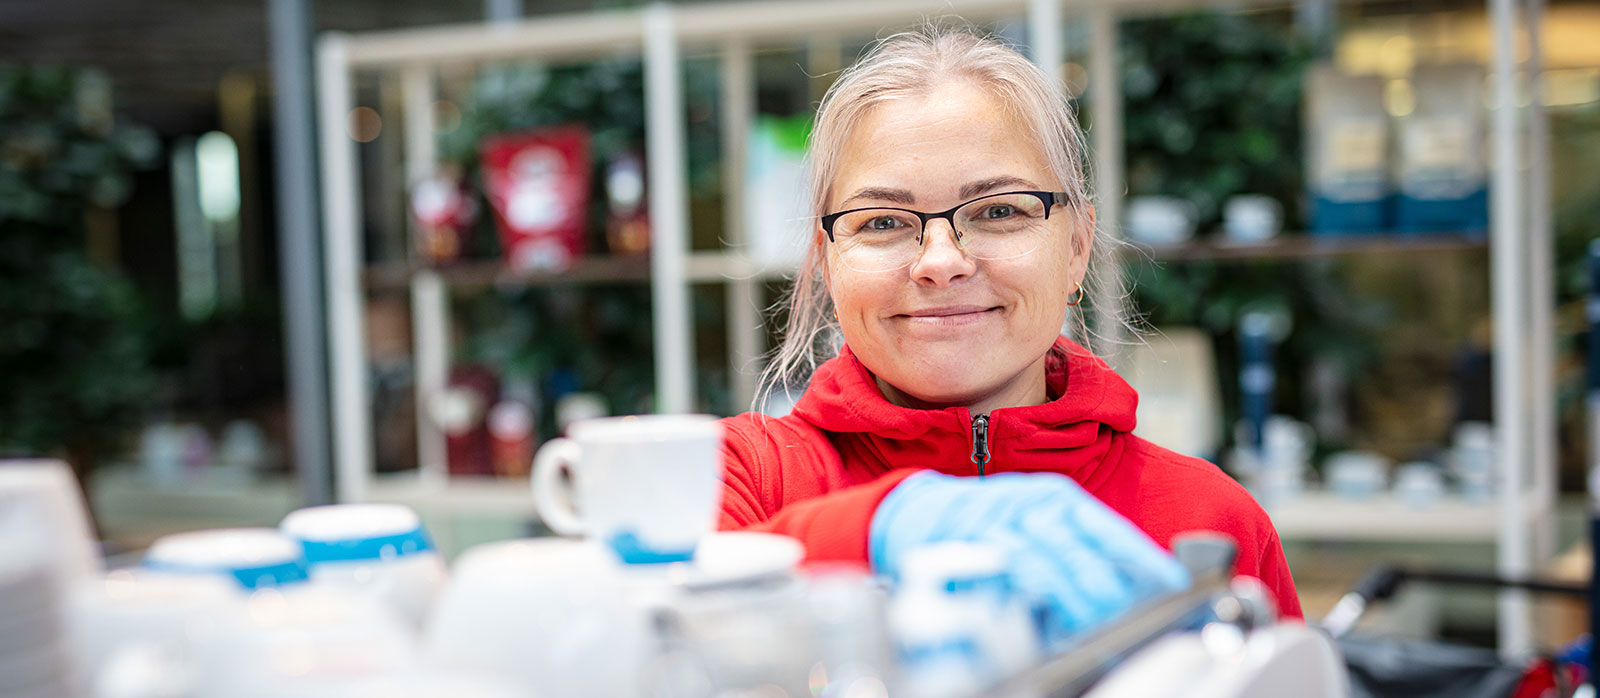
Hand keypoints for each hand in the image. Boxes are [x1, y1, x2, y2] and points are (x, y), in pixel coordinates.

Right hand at [869, 471, 1190, 643]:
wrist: (922, 512)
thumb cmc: (992, 523)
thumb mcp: (1041, 523)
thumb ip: (1080, 551)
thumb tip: (1127, 588)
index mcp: (1059, 499)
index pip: (1109, 529)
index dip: (1142, 558)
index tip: (1172, 583)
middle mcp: (1032, 506)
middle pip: (1078, 550)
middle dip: (1104, 587)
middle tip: (1124, 614)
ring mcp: (1000, 525)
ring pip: (1042, 564)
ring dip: (1067, 599)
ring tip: (1088, 624)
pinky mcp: (970, 547)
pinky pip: (1002, 576)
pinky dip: (1022, 600)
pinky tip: (1040, 618)